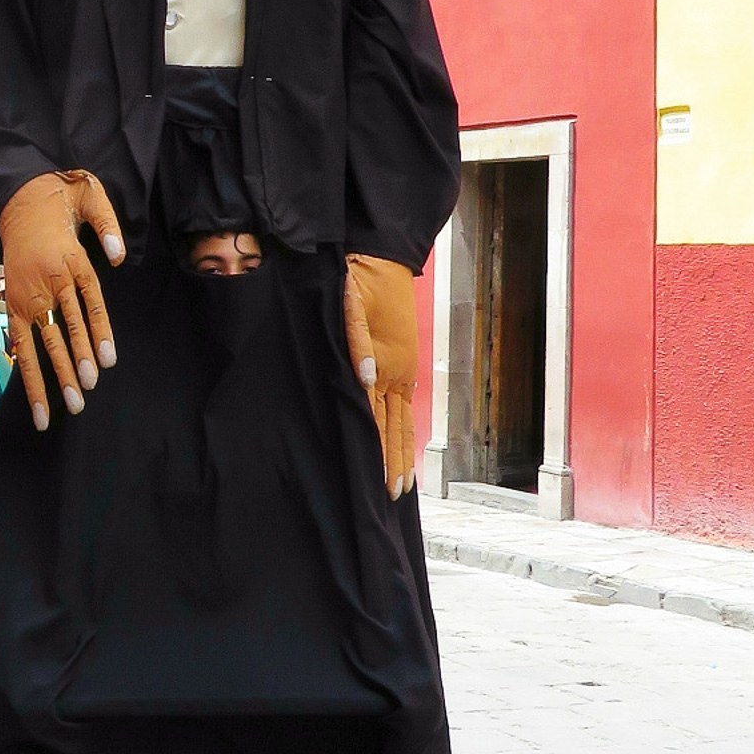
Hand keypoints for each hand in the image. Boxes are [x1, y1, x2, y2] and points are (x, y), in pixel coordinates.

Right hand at [0, 171, 124, 429]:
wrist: (19, 198)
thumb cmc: (60, 200)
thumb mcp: (91, 195)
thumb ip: (109, 225)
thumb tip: (119, 257)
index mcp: (71, 260)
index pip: (89, 305)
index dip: (98, 335)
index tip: (105, 363)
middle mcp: (49, 282)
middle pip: (64, 330)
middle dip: (73, 366)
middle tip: (83, 397)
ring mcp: (29, 294)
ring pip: (42, 341)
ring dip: (52, 375)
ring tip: (64, 406)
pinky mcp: (15, 301)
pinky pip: (20, 339)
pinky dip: (27, 366)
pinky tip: (34, 394)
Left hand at [343, 254, 417, 498]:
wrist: (382, 256)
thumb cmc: (358, 280)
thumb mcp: (349, 304)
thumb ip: (356, 341)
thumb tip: (364, 377)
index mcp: (381, 364)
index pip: (378, 420)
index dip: (379, 454)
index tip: (382, 484)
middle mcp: (395, 374)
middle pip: (393, 430)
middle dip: (393, 464)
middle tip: (392, 497)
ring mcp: (402, 371)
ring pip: (401, 422)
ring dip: (401, 453)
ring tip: (402, 484)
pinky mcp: (404, 364)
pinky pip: (404, 405)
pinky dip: (403, 430)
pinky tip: (402, 444)